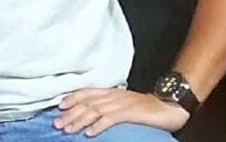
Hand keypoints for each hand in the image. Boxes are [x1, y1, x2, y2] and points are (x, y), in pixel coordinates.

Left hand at [55, 88, 189, 136]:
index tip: (59, 106)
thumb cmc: (147, 107)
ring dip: (79, 121)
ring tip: (68, 130)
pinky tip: (89, 133)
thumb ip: (110, 105)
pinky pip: (110, 119)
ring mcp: (120, 103)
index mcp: (111, 92)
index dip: (72, 98)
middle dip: (70, 114)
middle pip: (86, 103)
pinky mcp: (129, 112)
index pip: (86, 92)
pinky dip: (98, 126)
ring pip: (94, 111)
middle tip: (57, 123)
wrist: (169, 105)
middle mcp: (113, 96)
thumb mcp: (124, 103)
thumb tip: (94, 113)